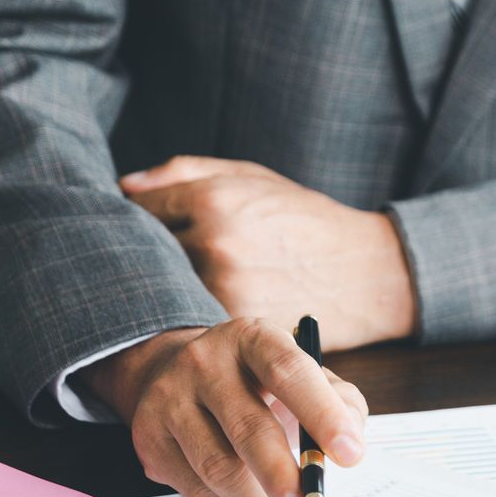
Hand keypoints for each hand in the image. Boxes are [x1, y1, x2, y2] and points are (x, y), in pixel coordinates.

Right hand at [85, 319, 368, 496]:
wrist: (178, 373)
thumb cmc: (259, 381)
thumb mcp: (304, 374)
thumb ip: (340, 402)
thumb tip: (351, 444)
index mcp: (252, 338)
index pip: (288, 371)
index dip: (322, 413)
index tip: (351, 455)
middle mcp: (204, 363)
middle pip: (248, 428)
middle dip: (285, 479)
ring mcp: (170, 400)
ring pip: (218, 468)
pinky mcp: (150, 439)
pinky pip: (196, 489)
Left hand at [120, 156, 417, 349]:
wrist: (369, 273)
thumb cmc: (310, 222)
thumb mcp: (255, 178)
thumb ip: (187, 172)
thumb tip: (126, 186)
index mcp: (214, 197)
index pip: (142, 210)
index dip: (138, 221)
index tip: (141, 230)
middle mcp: (214, 240)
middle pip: (146, 253)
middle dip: (147, 258)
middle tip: (151, 263)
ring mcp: (224, 286)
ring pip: (166, 289)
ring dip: (166, 289)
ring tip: (182, 287)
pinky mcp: (237, 324)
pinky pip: (192, 317)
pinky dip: (192, 315)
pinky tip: (202, 311)